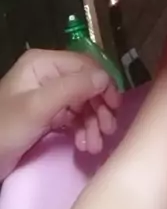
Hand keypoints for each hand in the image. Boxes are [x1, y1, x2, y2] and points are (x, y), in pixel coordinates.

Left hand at [0, 49, 121, 179]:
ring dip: (93, 124)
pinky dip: (83, 131)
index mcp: (43, 63)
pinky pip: (75, 118)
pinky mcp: (48, 116)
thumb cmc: (5, 129)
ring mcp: (48, 95)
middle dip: (99, 108)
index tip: (114, 107)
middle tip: (107, 130)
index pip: (85, 65)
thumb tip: (106, 77)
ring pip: (84, 104)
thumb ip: (73, 88)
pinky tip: (84, 146)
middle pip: (87, 85)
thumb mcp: (38, 106)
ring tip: (94, 146)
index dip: (103, 84)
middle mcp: (48, 74)